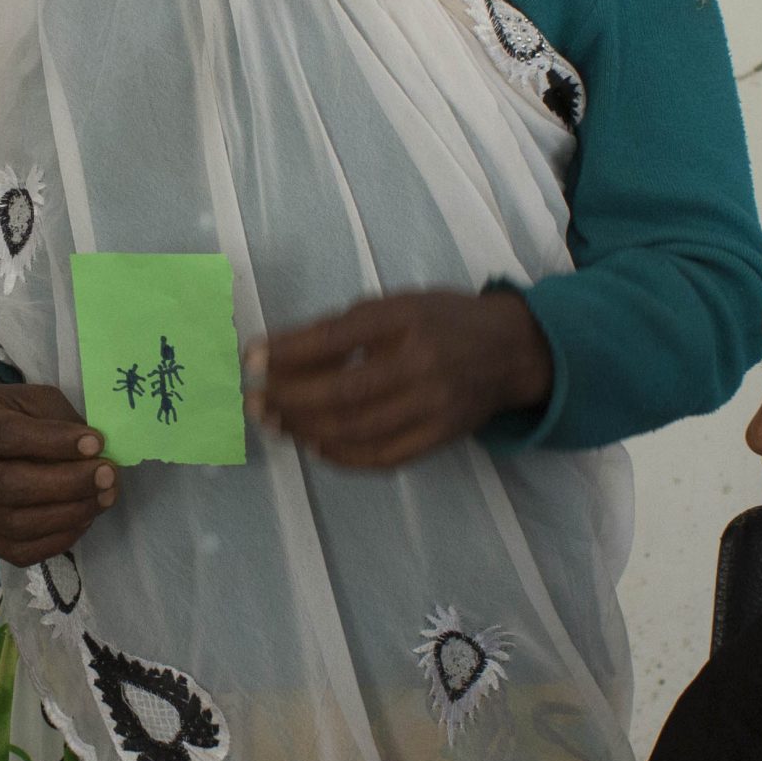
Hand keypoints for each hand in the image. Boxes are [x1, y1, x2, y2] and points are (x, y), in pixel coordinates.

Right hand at [0, 378, 117, 564]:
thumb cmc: (15, 415)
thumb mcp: (36, 400)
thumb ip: (62, 421)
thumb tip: (95, 453)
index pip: (7, 436)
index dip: (54, 442)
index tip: (96, 442)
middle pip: (12, 486)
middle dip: (69, 483)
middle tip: (108, 474)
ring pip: (18, 524)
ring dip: (71, 513)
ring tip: (105, 495)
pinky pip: (21, 551)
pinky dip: (59, 539)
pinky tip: (85, 518)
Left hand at [245, 289, 552, 469]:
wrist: (511, 350)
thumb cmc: (443, 319)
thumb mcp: (399, 304)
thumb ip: (349, 326)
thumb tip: (284, 355)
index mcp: (406, 318)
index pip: (334, 338)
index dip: (286, 351)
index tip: (250, 358)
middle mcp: (421, 363)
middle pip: (340, 392)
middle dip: (287, 399)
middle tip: (253, 400)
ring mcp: (433, 406)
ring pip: (355, 429)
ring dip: (304, 429)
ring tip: (273, 422)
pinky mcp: (439, 438)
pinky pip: (380, 457)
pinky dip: (340, 455)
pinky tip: (313, 444)